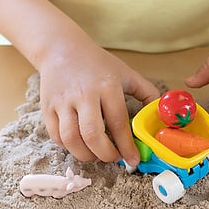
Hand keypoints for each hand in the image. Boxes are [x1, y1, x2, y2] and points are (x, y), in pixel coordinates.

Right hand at [38, 41, 159, 165]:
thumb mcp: (126, 73)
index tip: (133, 160)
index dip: (126, 146)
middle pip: (92, 134)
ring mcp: (62, 102)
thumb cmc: (97, 64)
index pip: (118, 122)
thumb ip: (147, 93)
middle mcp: (83, 94)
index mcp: (107, 86)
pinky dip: (69, 147)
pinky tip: (80, 145)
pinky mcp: (47, 108)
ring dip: (85, 155)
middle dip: (105, 154)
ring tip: (96, 155)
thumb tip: (160, 115)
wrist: (61, 49)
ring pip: (71, 139)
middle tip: (113, 158)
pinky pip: (56, 136)